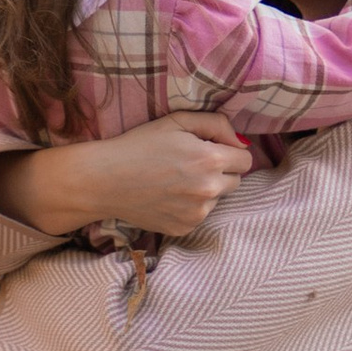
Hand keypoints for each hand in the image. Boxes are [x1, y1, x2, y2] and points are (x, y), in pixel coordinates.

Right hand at [0, 111, 253, 238]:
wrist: (105, 180)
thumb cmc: (140, 144)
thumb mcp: (178, 121)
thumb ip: (217, 124)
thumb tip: (241, 141)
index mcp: (209, 161)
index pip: (246, 160)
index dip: (232, 151)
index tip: (215, 148)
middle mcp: (208, 191)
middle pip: (236, 181)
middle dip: (221, 170)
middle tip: (193, 163)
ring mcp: (196, 214)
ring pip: (218, 199)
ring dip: (206, 189)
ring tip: (176, 179)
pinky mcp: (184, 229)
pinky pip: (200, 215)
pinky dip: (190, 206)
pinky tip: (168, 195)